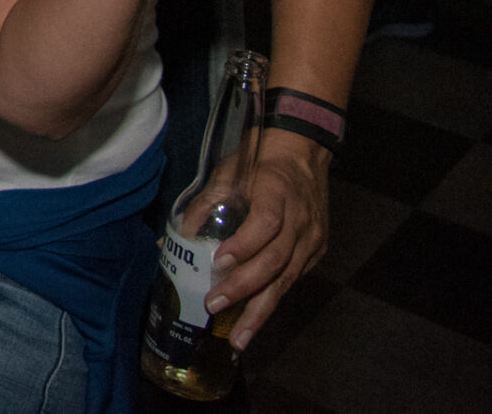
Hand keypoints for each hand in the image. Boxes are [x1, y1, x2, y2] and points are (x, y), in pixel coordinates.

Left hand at [209, 133, 329, 348]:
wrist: (301, 154)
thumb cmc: (258, 163)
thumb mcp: (227, 174)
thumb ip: (203, 205)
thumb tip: (175, 240)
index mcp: (278, 192)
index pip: (266, 223)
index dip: (244, 244)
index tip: (219, 261)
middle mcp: (301, 220)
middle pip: (275, 260)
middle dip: (244, 287)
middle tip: (214, 306)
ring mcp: (312, 239)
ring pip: (287, 279)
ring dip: (260, 310)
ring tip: (239, 338)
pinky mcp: (316, 252)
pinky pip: (293, 280)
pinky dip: (272, 299)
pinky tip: (254, 319)